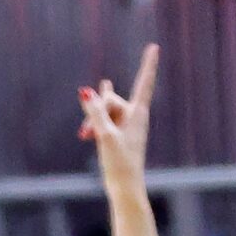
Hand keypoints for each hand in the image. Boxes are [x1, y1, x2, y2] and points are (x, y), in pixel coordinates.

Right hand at [77, 43, 158, 191]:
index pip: (143, 83)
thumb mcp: (105, 135)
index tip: (154, 47)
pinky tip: (85, 133)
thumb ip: (95, 112)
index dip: (147, 65)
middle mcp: (134, 117)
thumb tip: (86, 90)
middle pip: (113, 101)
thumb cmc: (120, 164)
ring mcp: (126, 126)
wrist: (125, 187)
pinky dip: (94, 126)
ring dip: (92, 121)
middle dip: (96, 110)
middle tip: (84, 133)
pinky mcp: (119, 136)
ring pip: (105, 113)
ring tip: (82, 135)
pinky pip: (105, 123)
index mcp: (138, 114)